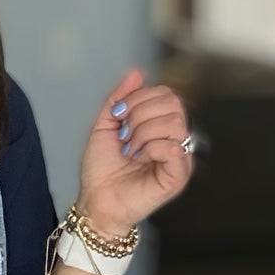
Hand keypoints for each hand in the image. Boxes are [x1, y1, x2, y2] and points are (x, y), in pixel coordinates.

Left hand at [74, 67, 195, 237]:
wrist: (96, 200)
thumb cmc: (101, 170)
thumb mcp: (105, 126)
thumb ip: (119, 99)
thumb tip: (136, 74)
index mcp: (159, 125)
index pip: (165, 93)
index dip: (139, 98)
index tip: (118, 117)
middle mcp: (173, 138)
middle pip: (173, 102)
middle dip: (140, 113)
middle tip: (124, 135)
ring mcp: (178, 156)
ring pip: (175, 122)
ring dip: (143, 132)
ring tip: (129, 149)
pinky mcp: (178, 175)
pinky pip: (174, 147)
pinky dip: (149, 148)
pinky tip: (138, 159)